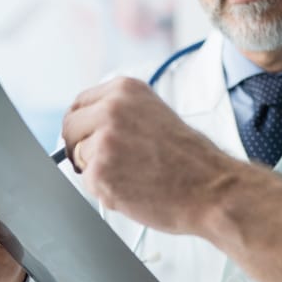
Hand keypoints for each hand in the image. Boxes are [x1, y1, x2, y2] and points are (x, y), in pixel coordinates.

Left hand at [61, 76, 259, 234]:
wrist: (212, 188)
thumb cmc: (190, 160)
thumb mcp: (154, 116)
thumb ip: (121, 115)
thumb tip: (89, 128)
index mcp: (125, 90)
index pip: (80, 104)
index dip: (81, 127)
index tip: (87, 139)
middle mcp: (111, 109)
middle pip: (69, 129)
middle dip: (80, 149)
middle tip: (105, 164)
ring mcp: (103, 140)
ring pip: (78, 159)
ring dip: (97, 172)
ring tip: (133, 176)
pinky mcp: (99, 172)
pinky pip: (87, 184)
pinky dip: (105, 192)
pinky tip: (134, 189)